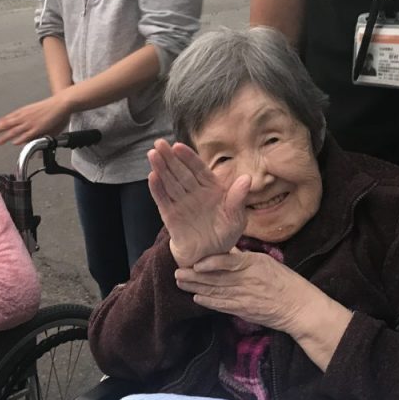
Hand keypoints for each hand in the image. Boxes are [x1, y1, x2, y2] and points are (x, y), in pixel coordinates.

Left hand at [0, 94, 71, 144]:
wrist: (61, 103)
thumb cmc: (51, 109)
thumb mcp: (38, 117)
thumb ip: (30, 127)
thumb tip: (25, 136)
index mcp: (23, 112)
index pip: (6, 119)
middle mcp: (24, 116)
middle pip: (6, 124)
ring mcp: (30, 122)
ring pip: (14, 130)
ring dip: (4, 136)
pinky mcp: (38, 127)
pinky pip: (27, 134)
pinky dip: (20, 138)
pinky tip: (14, 142)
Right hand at [147, 139, 250, 267]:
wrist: (211, 256)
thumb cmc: (225, 234)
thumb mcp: (237, 218)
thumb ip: (238, 199)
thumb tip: (247, 179)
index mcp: (211, 189)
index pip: (198, 169)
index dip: (188, 157)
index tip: (179, 146)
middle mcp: (194, 193)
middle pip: (180, 172)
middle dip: (169, 157)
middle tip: (158, 143)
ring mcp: (181, 204)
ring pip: (170, 183)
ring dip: (161, 169)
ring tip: (152, 154)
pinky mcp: (171, 217)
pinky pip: (164, 201)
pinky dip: (158, 190)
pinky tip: (152, 177)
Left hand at [176, 251, 352, 370]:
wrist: (299, 308)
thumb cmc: (285, 281)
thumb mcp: (266, 262)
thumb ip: (244, 257)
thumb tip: (225, 249)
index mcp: (254, 264)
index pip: (229, 262)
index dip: (210, 263)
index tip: (195, 262)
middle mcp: (247, 280)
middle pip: (216, 278)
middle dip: (194, 276)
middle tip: (177, 272)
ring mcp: (244, 297)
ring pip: (215, 292)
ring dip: (196, 288)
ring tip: (180, 283)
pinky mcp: (243, 310)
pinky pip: (222, 306)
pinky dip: (208, 302)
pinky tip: (196, 298)